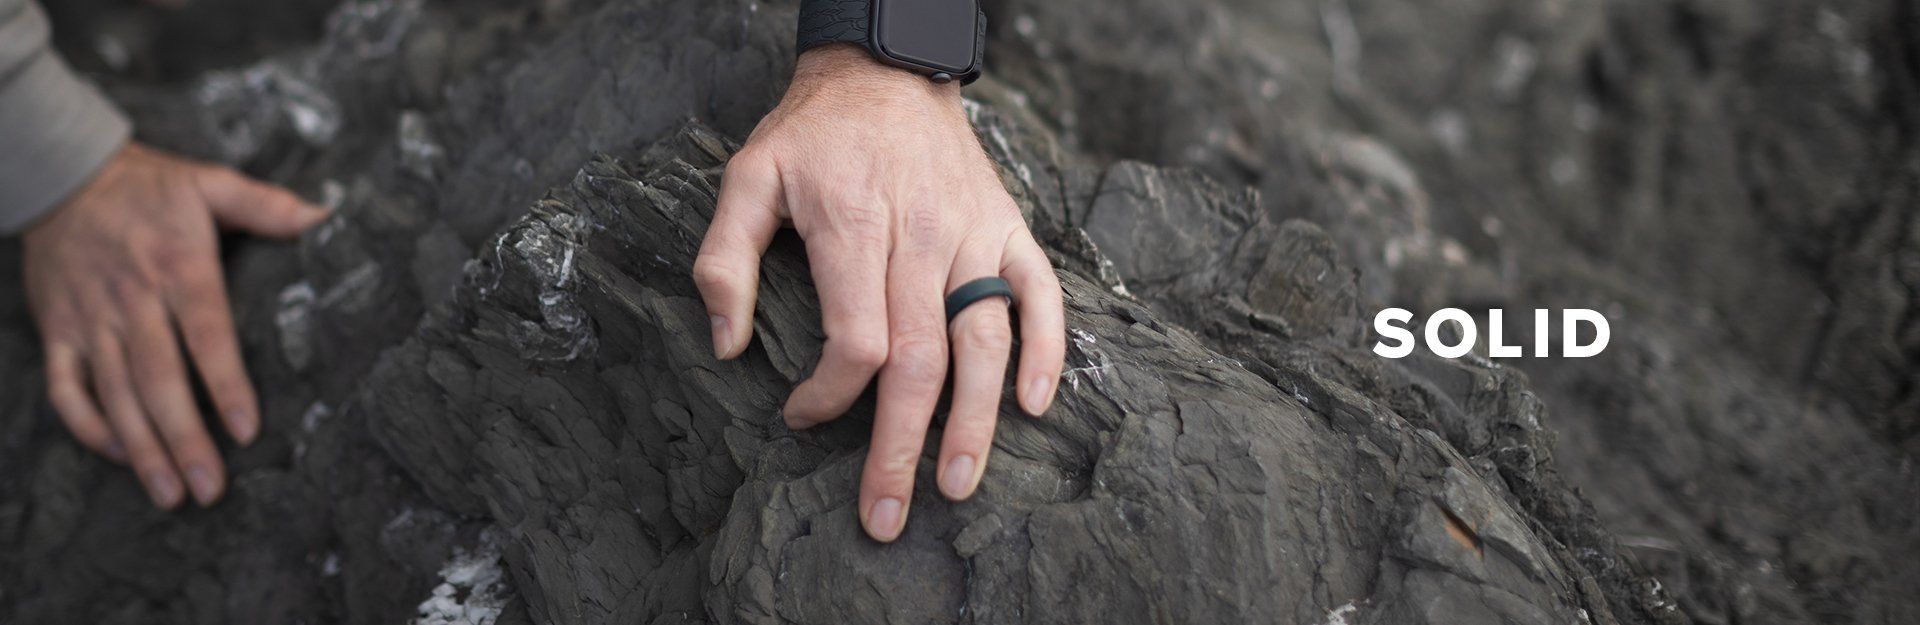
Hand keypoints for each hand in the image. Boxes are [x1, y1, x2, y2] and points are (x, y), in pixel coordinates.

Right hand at [23, 143, 328, 508]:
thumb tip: (326, 218)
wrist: (62, 174)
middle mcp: (131, 300)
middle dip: (185, 438)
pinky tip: (121, 454)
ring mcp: (89, 320)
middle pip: (159, 379)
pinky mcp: (57, 330)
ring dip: (142, 448)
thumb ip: (266, 206)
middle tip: (211, 488)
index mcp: (177, 267)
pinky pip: (67, 389)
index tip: (248, 430)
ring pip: (115, 394)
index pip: (206, 334)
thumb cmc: (149, 186)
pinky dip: (90, 426)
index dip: (226, 384)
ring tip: (171, 493)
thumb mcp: (210, 183)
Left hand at [695, 45, 1066, 541]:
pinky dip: (1045, 350)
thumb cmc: (813, 132)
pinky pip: (1039, 295)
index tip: (802, 417)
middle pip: (922, 360)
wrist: (888, 68)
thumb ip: (725, 261)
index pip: (857, 338)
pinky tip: (1034, 405)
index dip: (831, 394)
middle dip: (904, 445)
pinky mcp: (1007, 228)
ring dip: (975, 421)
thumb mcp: (747, 177)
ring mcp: (974, 235)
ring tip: (958, 483)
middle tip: (888, 513)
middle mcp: (923, 236)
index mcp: (857, 226)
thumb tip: (726, 344)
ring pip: (983, 340)